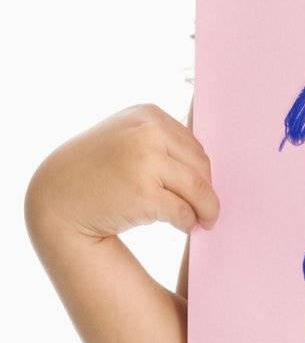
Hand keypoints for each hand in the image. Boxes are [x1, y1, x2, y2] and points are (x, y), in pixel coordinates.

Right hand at [24, 103, 219, 242]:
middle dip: (208, 190)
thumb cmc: (95, 171)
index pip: (193, 144)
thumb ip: (160, 140)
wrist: (56, 199)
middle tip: (210, 210)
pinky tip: (184, 226)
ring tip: (204, 220)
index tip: (204, 187)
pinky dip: (188, 222)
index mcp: (147, 115)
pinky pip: (182, 211)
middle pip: (200, 165)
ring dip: (206, 209)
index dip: (202, 170)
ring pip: (198, 188)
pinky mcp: (144, 193)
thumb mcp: (124, 138)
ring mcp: (145, 161)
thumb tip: (207, 160)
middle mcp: (148, 132)